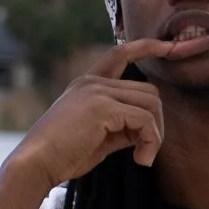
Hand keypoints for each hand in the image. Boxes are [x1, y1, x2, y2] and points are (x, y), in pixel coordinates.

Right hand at [6, 39, 197, 190]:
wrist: (37, 163)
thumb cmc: (65, 155)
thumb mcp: (99, 136)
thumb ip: (122, 126)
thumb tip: (148, 130)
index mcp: (88, 84)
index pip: (121, 53)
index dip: (147, 47)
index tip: (171, 46)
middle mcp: (93, 82)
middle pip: (149, 91)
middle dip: (157, 124)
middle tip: (147, 150)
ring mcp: (97, 91)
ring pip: (151, 104)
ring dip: (155, 135)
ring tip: (143, 156)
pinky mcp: (102, 107)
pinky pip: (145, 120)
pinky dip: (151, 142)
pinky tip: (141, 160)